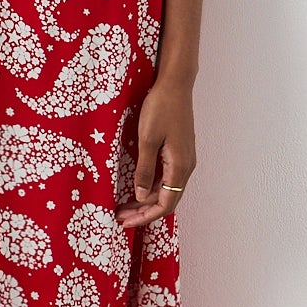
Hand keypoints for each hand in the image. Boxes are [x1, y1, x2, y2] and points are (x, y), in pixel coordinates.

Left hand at [116, 78, 195, 228]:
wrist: (175, 84)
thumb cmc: (160, 107)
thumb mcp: (147, 139)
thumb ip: (145, 169)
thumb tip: (141, 195)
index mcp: (180, 166)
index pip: (165, 204)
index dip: (145, 216)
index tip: (124, 221)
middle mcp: (186, 166)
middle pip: (167, 200)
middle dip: (144, 212)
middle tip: (120, 216)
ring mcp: (184, 159)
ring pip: (167, 190)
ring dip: (147, 200)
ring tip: (125, 205)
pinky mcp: (179, 151)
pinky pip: (167, 178)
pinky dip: (152, 187)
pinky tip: (137, 187)